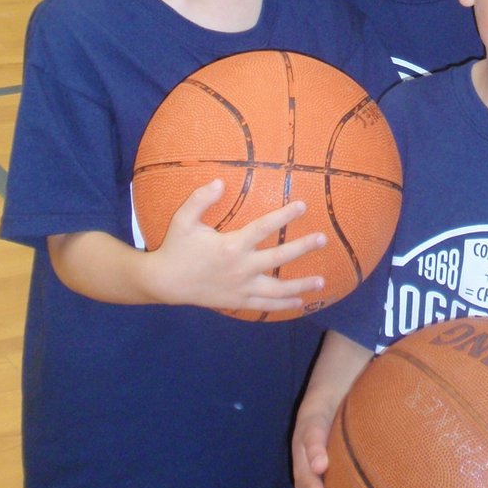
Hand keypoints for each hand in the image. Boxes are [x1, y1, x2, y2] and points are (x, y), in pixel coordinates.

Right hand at [145, 179, 325, 314]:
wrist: (164, 282)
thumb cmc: (176, 247)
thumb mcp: (183, 220)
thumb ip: (200, 199)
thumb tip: (220, 181)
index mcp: (231, 246)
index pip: (264, 227)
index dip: (285, 216)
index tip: (303, 205)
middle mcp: (241, 268)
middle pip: (278, 257)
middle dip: (303, 247)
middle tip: (323, 239)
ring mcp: (241, 288)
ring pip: (277, 289)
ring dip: (301, 285)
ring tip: (322, 281)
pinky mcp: (238, 302)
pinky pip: (265, 305)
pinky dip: (284, 305)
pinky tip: (301, 303)